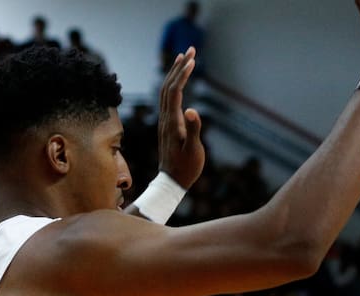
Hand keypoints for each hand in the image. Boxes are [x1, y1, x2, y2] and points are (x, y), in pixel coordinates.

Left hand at [157, 47, 204, 188]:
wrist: (171, 181)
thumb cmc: (186, 168)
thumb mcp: (194, 151)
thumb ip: (194, 130)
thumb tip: (193, 111)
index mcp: (172, 122)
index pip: (175, 91)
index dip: (183, 74)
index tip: (192, 59)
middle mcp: (166, 118)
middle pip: (168, 86)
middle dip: (179, 66)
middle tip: (190, 49)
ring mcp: (165, 121)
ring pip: (166, 91)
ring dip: (174, 73)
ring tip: (184, 59)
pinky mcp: (167, 124)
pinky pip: (168, 99)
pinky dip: (173, 85)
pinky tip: (179, 82)